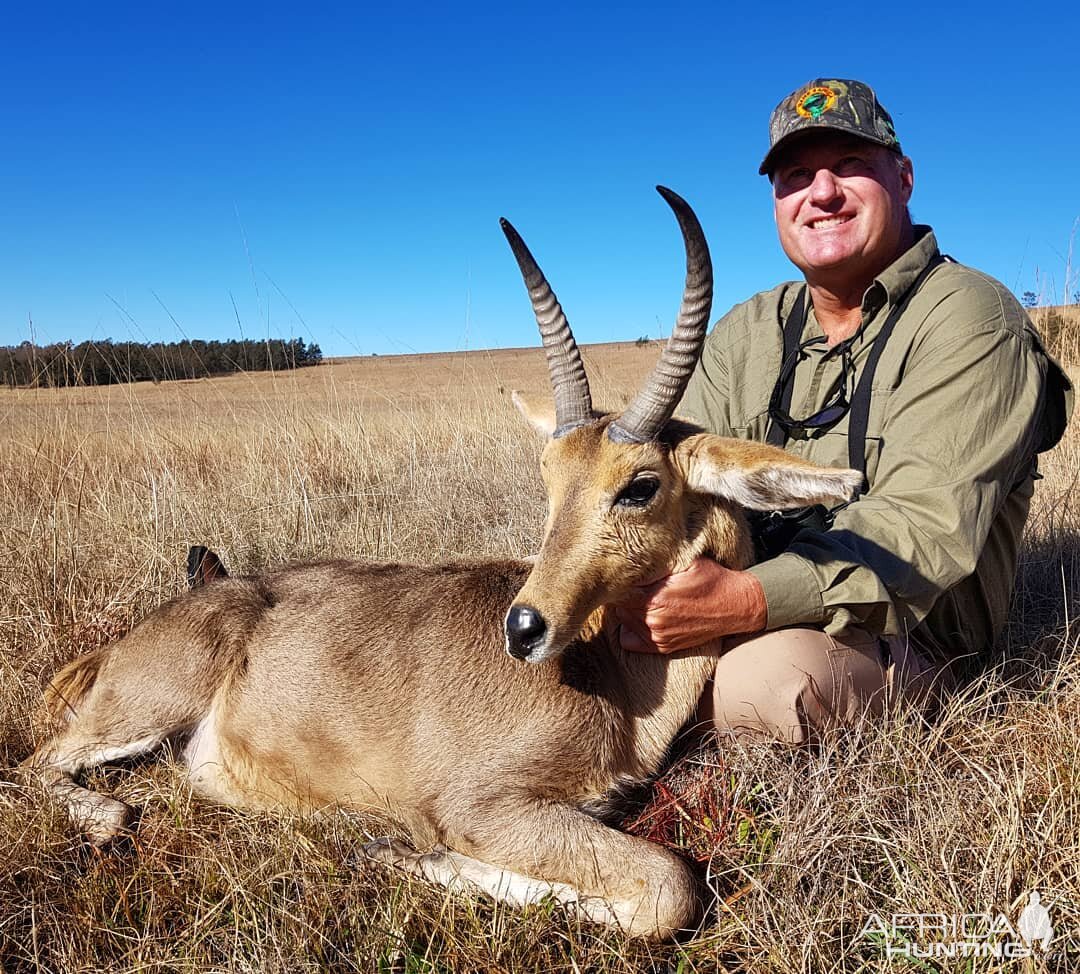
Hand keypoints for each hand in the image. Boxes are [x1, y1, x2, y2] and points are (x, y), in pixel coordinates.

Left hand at [614, 558, 766, 654]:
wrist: (735, 604)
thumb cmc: (711, 579)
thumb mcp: (684, 561)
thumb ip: (656, 563)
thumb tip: (632, 559)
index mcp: (654, 597)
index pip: (619, 588)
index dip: (622, 579)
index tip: (625, 573)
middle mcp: (653, 619)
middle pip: (619, 604)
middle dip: (624, 593)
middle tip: (635, 583)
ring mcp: (658, 635)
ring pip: (623, 620)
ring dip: (628, 609)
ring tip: (641, 597)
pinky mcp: (663, 646)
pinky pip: (629, 641)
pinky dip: (630, 629)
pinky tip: (641, 616)